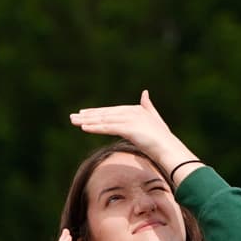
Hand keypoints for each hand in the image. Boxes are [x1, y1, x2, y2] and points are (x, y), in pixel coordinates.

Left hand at [69, 90, 197, 176]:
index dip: (96, 113)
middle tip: (72, 117)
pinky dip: (95, 127)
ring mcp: (130, 119)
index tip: (83, 114)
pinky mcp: (128, 128)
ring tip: (73, 122)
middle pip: (105, 114)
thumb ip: (148, 106)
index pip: (111, 111)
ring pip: (104, 120)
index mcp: (135, 110)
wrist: (168, 148)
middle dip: (87, 116)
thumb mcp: (154, 119)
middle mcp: (131, 112)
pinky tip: (83, 128)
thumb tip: (145, 92)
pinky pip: (108, 128)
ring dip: (87, 121)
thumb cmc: (162, 138)